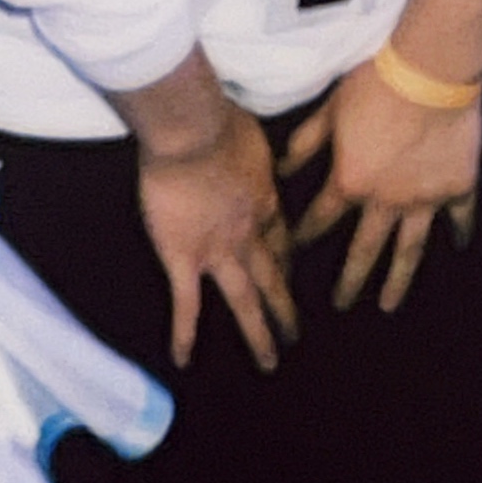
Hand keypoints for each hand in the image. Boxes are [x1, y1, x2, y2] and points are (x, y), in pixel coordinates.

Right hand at [137, 99, 298, 370]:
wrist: (193, 132)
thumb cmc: (220, 120)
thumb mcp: (250, 132)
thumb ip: (248, 147)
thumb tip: (244, 139)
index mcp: (265, 202)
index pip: (281, 240)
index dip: (288, 261)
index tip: (292, 274)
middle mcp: (249, 234)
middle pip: (273, 278)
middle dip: (286, 308)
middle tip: (297, 335)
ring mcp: (218, 251)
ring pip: (244, 301)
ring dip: (258, 333)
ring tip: (270, 362)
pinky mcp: (184, 259)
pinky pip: (187, 304)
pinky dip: (185, 334)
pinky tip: (185, 359)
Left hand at [283, 59, 481, 312]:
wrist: (429, 73)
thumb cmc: (373, 86)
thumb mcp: (329, 111)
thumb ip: (306, 144)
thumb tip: (282, 168)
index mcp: (350, 182)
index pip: (321, 218)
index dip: (305, 236)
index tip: (294, 256)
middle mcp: (386, 201)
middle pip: (364, 249)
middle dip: (350, 280)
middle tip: (343, 305)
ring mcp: (424, 199)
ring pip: (409, 249)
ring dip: (398, 280)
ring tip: (389, 304)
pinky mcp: (457, 187)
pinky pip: (459, 217)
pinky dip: (460, 231)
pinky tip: (460, 246)